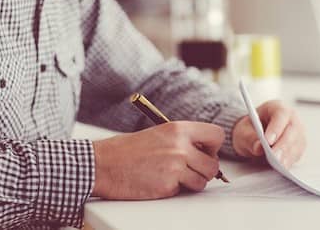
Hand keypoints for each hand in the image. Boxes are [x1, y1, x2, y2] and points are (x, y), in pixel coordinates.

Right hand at [92, 121, 224, 199]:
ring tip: (174, 176)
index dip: (214, 147)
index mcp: (179, 129)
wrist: (102, 164)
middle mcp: (180, 146)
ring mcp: (175, 167)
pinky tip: (160, 181)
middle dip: (205, 170)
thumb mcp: (160, 134)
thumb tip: (204, 151)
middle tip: (191, 170)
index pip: (217, 135)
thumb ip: (183, 140)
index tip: (206, 152)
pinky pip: (184, 191)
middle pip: (213, 164)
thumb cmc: (126, 150)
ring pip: (202, 181)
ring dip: (192, 182)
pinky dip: (175, 189)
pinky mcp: (167, 186)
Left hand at [232, 100, 305, 167]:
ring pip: (297, 143)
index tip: (268, 141)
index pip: (280, 114)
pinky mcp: (298, 145)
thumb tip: (259, 148)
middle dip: (283, 145)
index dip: (276, 127)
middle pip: (292, 130)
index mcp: (277, 107)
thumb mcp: (243, 131)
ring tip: (279, 165)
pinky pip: (297, 153)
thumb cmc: (249, 129)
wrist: (253, 136)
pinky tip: (283, 167)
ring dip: (288, 155)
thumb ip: (249, 138)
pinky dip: (290, 160)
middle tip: (274, 157)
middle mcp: (291, 118)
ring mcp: (297, 132)